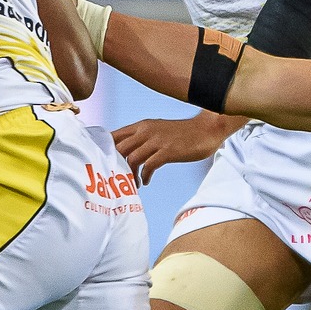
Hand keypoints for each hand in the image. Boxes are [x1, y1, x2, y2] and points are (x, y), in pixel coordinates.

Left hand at [112, 111, 239, 183]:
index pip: (114, 136)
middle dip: (115, 166)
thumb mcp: (158, 130)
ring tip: (134, 183)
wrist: (207, 129)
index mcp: (141, 126)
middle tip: (118, 178)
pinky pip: (148, 166)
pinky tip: (146, 181)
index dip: (105, 150)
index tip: (104, 164)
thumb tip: (127, 152)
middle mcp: (146, 131)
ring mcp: (157, 141)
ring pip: (131, 159)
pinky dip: (144, 176)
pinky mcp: (167, 151)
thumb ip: (143, 138)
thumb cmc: (183, 133)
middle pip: (118, 149)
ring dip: (130, 175)